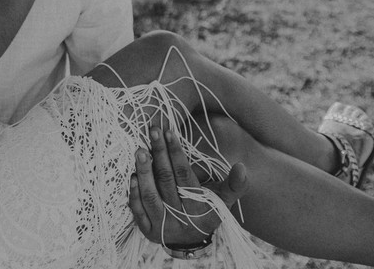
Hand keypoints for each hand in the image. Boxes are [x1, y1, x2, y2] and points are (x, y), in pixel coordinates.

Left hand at [128, 125, 248, 246]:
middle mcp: (180, 218)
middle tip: (152, 131)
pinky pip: (138, 212)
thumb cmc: (208, 212)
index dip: (176, 153)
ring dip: (144, 172)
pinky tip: (132, 175)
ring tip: (140, 150)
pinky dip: (134, 194)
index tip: (168, 131)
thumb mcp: (224, 200)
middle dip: (159, 154)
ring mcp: (163, 226)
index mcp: (200, 210)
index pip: (185, 176)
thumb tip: (241, 166)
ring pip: (150, 197)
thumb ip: (235, 184)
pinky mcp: (148, 231)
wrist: (191, 242)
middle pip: (166, 182)